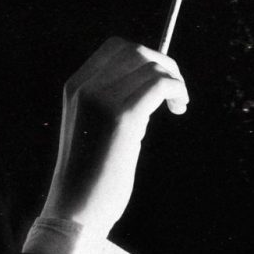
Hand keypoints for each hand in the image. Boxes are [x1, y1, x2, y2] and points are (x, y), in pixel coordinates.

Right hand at [40, 37, 188, 235]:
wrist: (76, 205)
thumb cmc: (89, 172)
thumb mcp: (91, 125)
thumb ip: (109, 100)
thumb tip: (150, 82)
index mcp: (74, 86)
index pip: (115, 47)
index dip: (144, 56)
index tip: (158, 77)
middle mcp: (85, 87)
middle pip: (135, 50)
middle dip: (162, 63)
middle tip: (175, 89)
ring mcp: (101, 100)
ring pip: (151, 66)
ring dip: (174, 80)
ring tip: (178, 103)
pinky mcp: (122, 117)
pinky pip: (160, 84)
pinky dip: (177, 90)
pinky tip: (179, 107)